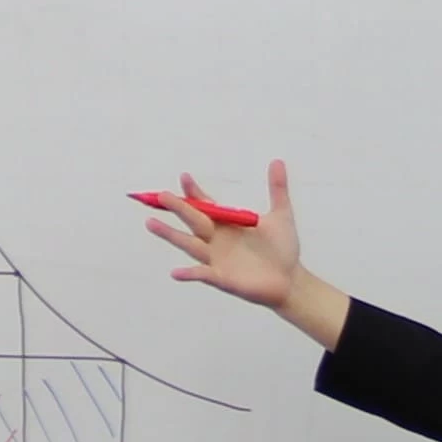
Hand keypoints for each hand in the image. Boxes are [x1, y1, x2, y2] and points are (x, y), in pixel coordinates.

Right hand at [144, 160, 300, 306]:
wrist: (291, 280)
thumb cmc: (283, 250)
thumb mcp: (281, 215)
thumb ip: (277, 189)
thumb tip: (277, 161)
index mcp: (227, 223)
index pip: (205, 205)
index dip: (194, 192)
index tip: (185, 177)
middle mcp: (217, 240)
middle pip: (192, 220)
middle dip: (178, 208)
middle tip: (160, 195)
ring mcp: (217, 259)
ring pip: (189, 245)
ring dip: (170, 235)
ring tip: (150, 223)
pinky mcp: (223, 278)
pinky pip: (203, 274)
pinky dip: (190, 273)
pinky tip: (175, 272)